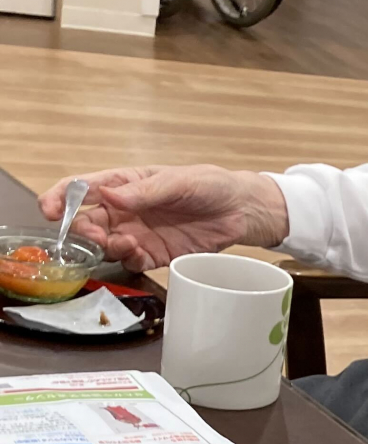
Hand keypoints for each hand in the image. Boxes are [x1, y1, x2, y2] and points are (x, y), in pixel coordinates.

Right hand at [37, 165, 289, 271]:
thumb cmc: (211, 186)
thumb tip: (110, 194)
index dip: (61, 197)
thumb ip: (146, 191)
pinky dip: (128, 260)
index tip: (49, 209)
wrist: (242, 210)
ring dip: (105, 247)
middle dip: (83, 230)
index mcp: (125, 185)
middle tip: (94, 234)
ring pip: (106, 245)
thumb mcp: (180, 181)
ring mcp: (139, 233)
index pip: (83, 188)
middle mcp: (126, 210)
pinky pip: (132, 262)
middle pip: (89, 222)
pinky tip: (137, 253)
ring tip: (123, 242)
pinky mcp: (156, 254)